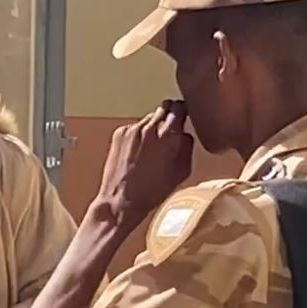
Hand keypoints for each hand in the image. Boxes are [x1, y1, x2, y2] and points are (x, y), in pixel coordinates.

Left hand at [94, 100, 194, 232]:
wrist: (121, 200)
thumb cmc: (151, 192)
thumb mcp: (182, 172)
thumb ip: (186, 146)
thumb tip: (185, 135)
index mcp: (170, 134)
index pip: (180, 107)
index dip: (183, 112)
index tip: (183, 116)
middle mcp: (151, 127)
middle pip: (164, 108)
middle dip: (168, 118)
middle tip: (168, 133)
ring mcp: (133, 129)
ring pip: (148, 118)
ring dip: (151, 128)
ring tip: (149, 149)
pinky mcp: (119, 134)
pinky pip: (133, 128)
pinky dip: (136, 136)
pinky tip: (136, 153)